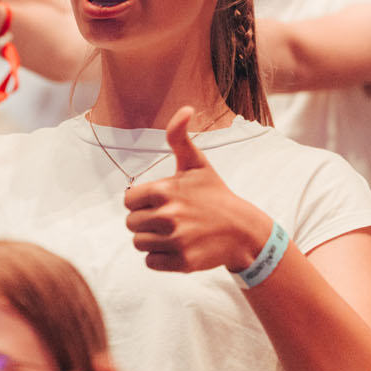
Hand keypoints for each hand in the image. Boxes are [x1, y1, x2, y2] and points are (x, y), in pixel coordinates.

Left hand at [123, 107, 269, 272]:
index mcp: (166, 190)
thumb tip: (185, 108)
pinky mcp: (182, 262)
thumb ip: (179, 137)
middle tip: (169, 218)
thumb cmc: (215, 194)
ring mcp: (176, 240)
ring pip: (139, 243)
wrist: (242, 230)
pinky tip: (178, 247)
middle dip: (146, 221)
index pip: (128, 200)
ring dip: (152, 240)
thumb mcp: (197, 164)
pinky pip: (150, 262)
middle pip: (131, 224)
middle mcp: (168, 216)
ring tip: (174, 232)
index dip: (141, 201)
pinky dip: (160, 257)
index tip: (159, 201)